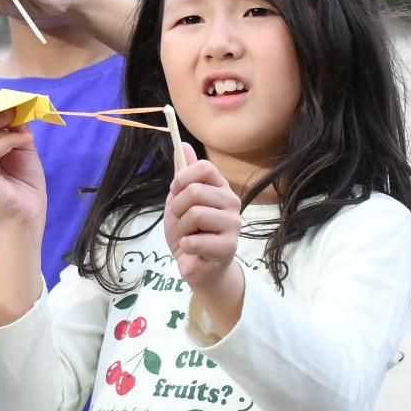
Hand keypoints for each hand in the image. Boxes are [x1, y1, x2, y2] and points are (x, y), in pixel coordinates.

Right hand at [0, 115, 47, 227]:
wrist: (31, 211)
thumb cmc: (25, 182)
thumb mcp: (21, 147)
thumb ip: (14, 128)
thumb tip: (13, 106)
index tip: (8, 104)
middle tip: (13, 114)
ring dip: (0, 132)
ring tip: (21, 136)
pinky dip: (5, 142)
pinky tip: (22, 142)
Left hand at [165, 145, 242, 294]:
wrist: (198, 267)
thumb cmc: (190, 233)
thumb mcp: (179, 201)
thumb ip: (183, 176)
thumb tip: (183, 144)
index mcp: (221, 188)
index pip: (204, 167)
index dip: (182, 179)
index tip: (177, 193)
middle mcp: (232, 202)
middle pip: (195, 191)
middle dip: (177, 208)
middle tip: (183, 222)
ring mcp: (233, 225)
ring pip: (195, 214)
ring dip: (182, 229)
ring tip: (190, 237)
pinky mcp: (228, 247)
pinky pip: (194, 241)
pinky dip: (185, 247)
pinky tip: (194, 251)